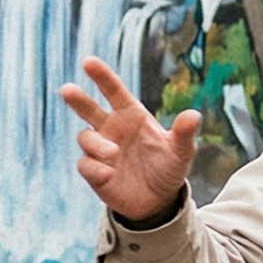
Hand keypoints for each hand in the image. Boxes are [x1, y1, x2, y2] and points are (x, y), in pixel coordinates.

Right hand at [60, 57, 200, 222]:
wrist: (158, 200)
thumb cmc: (169, 167)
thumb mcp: (182, 151)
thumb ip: (185, 133)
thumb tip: (194, 115)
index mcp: (131, 116)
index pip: (114, 91)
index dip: (102, 76)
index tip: (89, 61)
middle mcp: (111, 129)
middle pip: (88, 109)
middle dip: (77, 99)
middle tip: (67, 90)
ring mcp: (100, 150)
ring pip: (85, 137)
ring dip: (96, 144)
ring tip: (114, 153)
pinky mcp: (94, 171)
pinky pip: (86, 165)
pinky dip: (96, 168)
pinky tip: (109, 175)